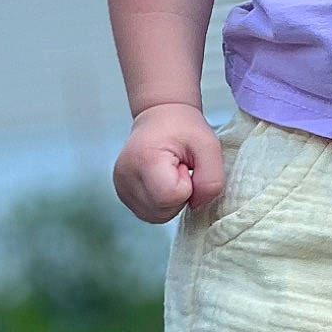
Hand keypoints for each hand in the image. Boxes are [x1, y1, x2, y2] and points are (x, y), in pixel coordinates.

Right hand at [113, 104, 224, 223]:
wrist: (160, 116)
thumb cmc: (183, 127)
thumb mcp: (209, 145)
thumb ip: (211, 179)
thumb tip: (197, 205)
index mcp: (145, 160)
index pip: (170, 196)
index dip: (187, 185)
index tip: (184, 165)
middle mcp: (125, 177)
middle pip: (163, 210)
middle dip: (180, 195)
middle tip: (179, 168)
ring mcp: (121, 187)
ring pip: (156, 216)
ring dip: (171, 201)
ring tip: (170, 174)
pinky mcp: (122, 194)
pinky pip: (149, 213)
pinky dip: (162, 203)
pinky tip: (162, 182)